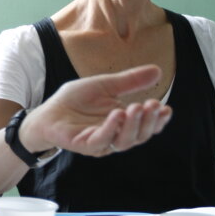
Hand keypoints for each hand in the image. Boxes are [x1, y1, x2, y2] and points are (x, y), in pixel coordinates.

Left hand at [20, 65, 171, 156]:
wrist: (48, 110)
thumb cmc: (75, 100)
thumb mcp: (104, 85)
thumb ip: (129, 81)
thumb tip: (157, 70)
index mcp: (123, 123)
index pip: (146, 126)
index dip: (158, 119)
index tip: (166, 108)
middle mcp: (115, 135)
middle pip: (139, 135)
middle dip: (148, 121)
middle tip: (152, 105)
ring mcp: (101, 142)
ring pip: (124, 141)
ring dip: (133, 125)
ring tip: (136, 107)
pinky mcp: (85, 145)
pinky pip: (102, 140)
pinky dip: (111, 128)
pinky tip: (117, 114)